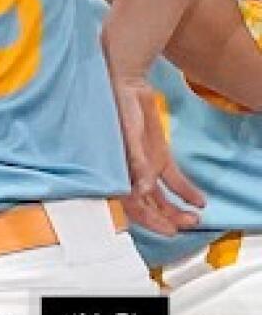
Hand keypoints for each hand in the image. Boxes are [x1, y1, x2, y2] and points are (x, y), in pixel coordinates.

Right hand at [110, 74, 204, 235]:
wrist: (125, 83)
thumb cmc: (116, 109)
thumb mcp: (125, 136)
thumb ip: (135, 163)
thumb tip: (144, 191)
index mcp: (115, 174)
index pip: (132, 205)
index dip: (150, 221)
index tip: (170, 231)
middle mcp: (130, 175)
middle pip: (149, 205)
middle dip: (168, 218)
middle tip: (188, 224)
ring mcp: (145, 167)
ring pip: (161, 197)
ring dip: (177, 209)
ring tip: (196, 217)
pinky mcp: (158, 156)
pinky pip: (173, 179)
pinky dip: (186, 191)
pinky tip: (199, 201)